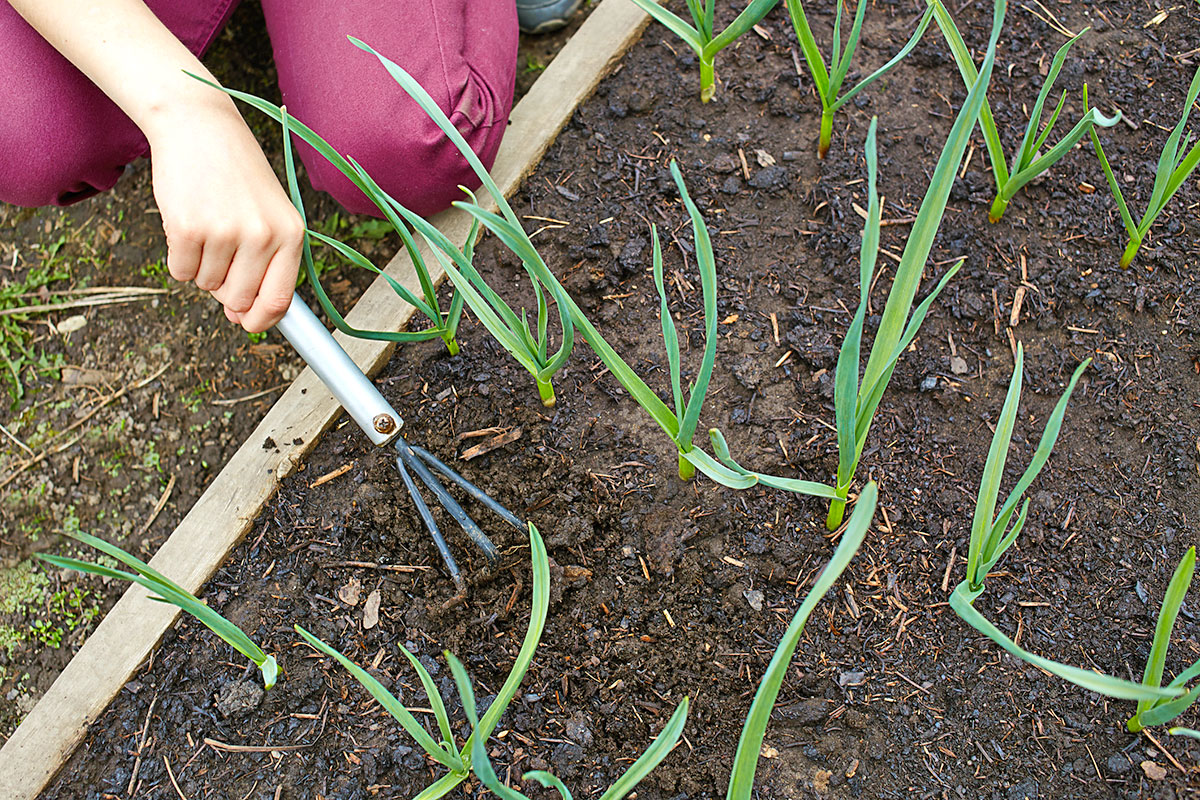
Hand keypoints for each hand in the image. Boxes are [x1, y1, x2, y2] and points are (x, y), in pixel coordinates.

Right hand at [146, 99, 303, 331]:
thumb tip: (243, 317)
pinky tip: (188, 222)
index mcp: (291, 234)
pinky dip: (179, 256)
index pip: (280, 300)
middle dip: (225, 288)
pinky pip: (181, 271)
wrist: (200, 128)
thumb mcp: (269, 214)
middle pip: (239, 299)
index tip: (249, 324)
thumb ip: (266, 265)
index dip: (261, 321)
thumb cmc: (237, 176)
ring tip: (208, 225)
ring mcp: (226, 233)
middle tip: (221, 251)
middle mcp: (263, 236)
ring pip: (207, 285)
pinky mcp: (188, 228)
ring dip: (202, 266)